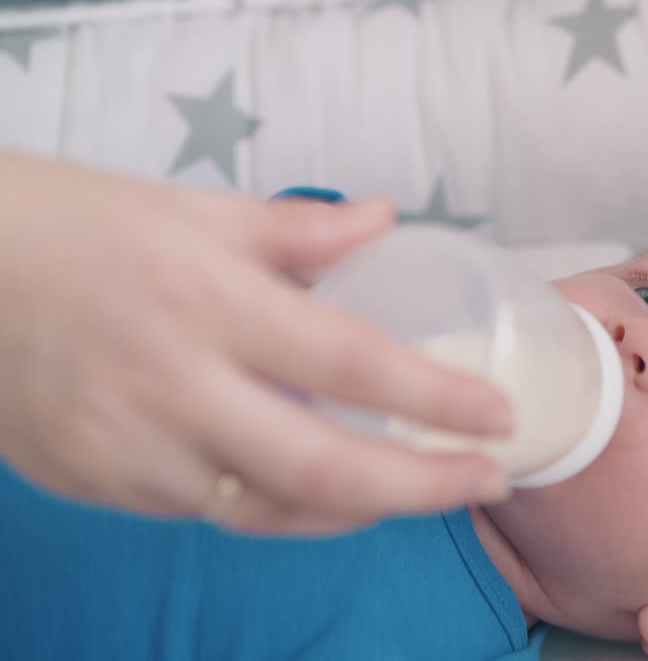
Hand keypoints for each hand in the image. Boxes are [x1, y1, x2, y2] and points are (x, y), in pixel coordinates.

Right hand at [0, 153, 511, 534]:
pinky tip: (314, 482)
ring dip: (358, 508)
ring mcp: (129, 449)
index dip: (439, 399)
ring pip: (272, 511)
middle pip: (324, 470)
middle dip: (425, 487)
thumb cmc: (74, 226)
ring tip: (417, 486)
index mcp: (207, 299)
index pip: (351, 363)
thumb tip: (387, 221)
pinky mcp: (97, 486)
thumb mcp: (192, 207)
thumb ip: (299, 227)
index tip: (501, 416)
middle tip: (489, 480)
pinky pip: (212, 512)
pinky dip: (277, 504)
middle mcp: (172, 384)